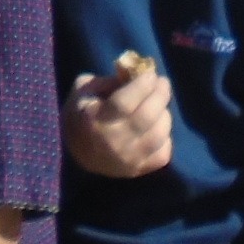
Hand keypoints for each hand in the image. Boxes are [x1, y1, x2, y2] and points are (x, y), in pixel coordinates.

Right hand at [65, 63, 172, 178]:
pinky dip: (165, 137)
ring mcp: (127, 160)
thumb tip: (134, 72)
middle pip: (145, 118)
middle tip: (162, 82)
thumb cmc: (81, 114)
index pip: (124, 103)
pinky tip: (158, 127)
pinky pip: (162, 154)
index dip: (141, 86)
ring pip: (158, 136)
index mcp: (94, 120)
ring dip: (164, 115)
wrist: (77, 153)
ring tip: (160, 104)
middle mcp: (112, 142)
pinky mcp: (138, 171)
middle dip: (159, 95)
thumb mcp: (84, 89)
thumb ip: (107, 80)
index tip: (150, 74)